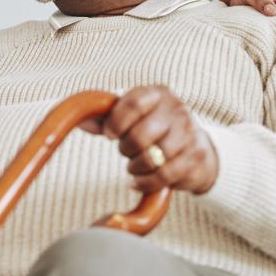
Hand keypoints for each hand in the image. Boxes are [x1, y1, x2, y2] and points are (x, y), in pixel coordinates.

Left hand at [81, 85, 217, 194]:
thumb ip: (106, 116)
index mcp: (158, 93)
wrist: (196, 145)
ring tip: (133, 165)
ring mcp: (188, 134)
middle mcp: (176, 110)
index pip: (133, 103)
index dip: (116, 122)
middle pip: (141, 135)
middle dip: (126, 148)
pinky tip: (137, 181)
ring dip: (136, 166)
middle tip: (125, 151)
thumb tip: (79, 120)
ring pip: (153, 158)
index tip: (109, 135)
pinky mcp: (195, 158)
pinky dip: (145, 182)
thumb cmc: (154, 126)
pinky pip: (164, 176)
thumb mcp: (133, 114)